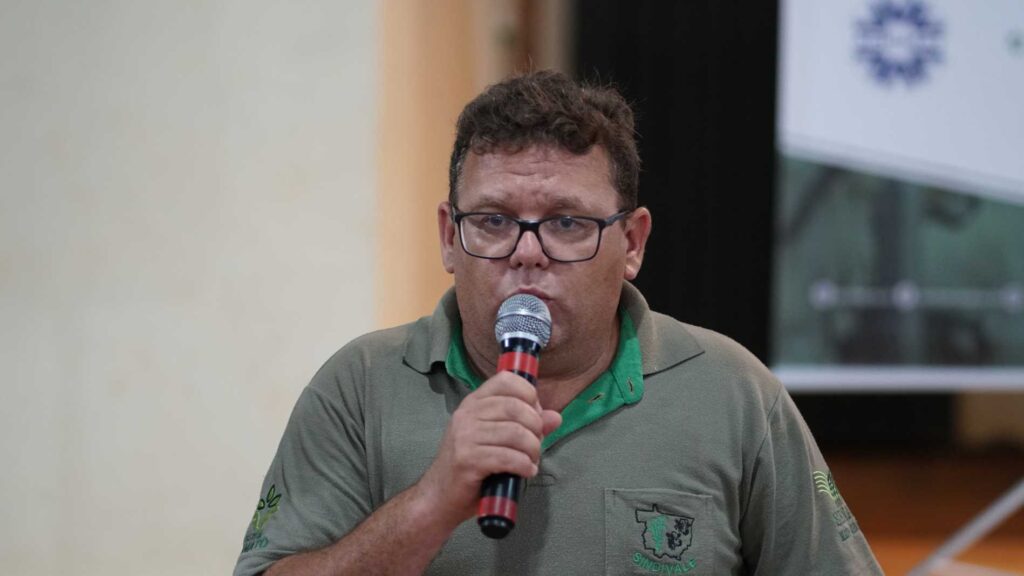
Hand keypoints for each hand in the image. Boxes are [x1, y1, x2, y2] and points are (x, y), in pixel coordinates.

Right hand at [413, 372, 561, 527]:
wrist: (438, 497)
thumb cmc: (470, 467)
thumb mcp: (497, 441)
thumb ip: (526, 426)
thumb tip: (555, 417)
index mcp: (474, 403)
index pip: (506, 380)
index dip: (529, 394)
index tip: (535, 416)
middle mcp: (467, 414)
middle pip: (516, 407)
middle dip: (536, 427)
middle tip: (535, 445)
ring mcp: (465, 436)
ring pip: (515, 432)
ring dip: (533, 449)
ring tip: (531, 461)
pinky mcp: (467, 460)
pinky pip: (508, 457)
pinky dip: (524, 465)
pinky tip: (525, 471)